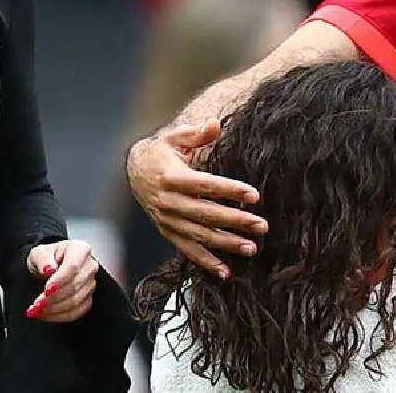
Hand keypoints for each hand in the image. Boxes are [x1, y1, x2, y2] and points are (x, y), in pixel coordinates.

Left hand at [24, 239, 97, 322]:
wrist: (48, 267)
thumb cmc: (46, 258)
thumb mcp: (38, 253)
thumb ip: (43, 259)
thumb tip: (49, 268)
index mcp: (80, 249)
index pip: (73, 267)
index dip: (60, 281)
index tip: (46, 291)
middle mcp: (89, 266)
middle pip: (74, 286)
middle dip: (53, 298)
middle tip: (35, 305)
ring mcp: (90, 283)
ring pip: (75, 301)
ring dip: (54, 309)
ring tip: (37, 310)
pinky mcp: (87, 298)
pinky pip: (76, 312)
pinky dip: (59, 316)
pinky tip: (46, 315)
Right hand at [127, 120, 267, 279]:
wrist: (133, 170)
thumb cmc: (161, 151)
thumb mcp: (175, 137)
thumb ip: (196, 133)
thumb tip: (214, 124)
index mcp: (172, 177)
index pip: (206, 185)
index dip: (230, 190)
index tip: (254, 196)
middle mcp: (168, 202)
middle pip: (207, 214)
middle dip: (236, 221)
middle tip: (262, 225)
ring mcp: (167, 220)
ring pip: (200, 235)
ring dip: (226, 244)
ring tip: (251, 248)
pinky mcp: (167, 232)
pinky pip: (188, 250)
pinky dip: (206, 262)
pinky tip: (226, 272)